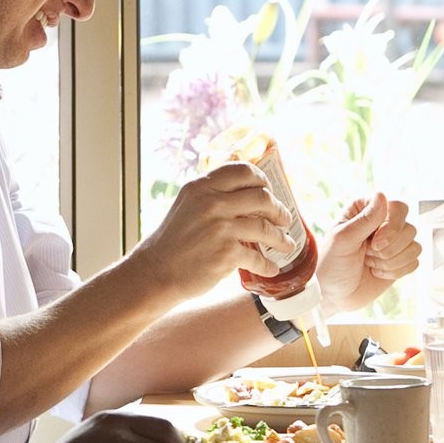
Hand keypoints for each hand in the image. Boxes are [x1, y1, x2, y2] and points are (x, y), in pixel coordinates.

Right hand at [133, 161, 288, 297]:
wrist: (156, 271)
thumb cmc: (172, 241)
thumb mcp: (187, 205)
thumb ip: (211, 195)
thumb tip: (246, 194)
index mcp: (202, 187)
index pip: (242, 171)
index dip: (262, 179)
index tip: (269, 189)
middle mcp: (212, 203)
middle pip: (262, 197)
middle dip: (279, 209)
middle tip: (284, 218)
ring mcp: (221, 228)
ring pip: (266, 228)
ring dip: (281, 238)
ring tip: (287, 244)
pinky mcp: (227, 254)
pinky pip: (258, 257)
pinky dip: (268, 265)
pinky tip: (272, 268)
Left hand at [317, 193, 420, 314]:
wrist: (334, 295)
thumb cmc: (332, 265)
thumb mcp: (343, 240)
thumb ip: (365, 219)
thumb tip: (382, 195)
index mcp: (366, 209)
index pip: (397, 207)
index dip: (392, 226)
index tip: (375, 243)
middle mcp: (382, 222)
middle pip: (409, 228)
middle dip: (390, 248)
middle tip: (368, 255)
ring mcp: (393, 242)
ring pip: (414, 246)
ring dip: (391, 261)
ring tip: (370, 264)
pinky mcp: (400, 260)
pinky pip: (414, 261)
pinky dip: (396, 271)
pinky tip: (378, 272)